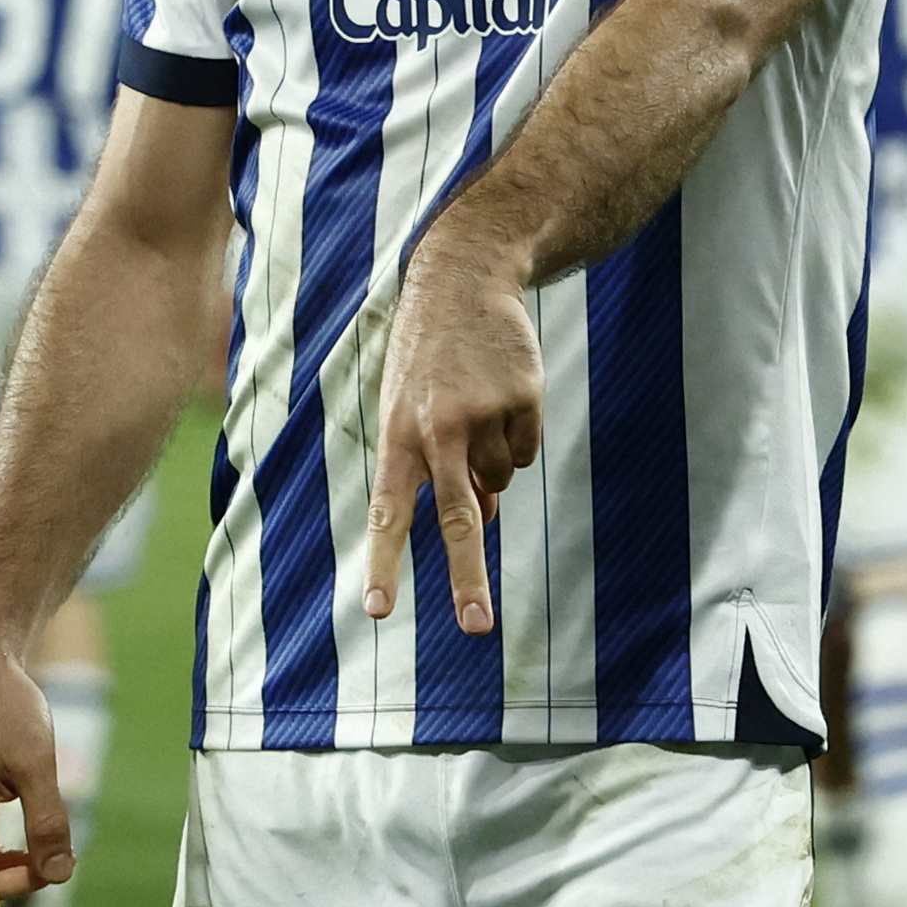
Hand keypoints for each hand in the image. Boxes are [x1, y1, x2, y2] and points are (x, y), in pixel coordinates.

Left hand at [359, 230, 541, 634]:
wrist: (463, 278)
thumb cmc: (428, 359)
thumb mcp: (411, 409)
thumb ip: (433, 469)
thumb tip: (482, 521)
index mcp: (397, 437)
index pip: (387, 514)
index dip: (385, 565)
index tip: (380, 612)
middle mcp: (437, 430)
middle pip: (456, 520)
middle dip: (467, 578)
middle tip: (476, 628)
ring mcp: (483, 414)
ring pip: (501, 481)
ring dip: (494, 462)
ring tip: (477, 408)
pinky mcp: (523, 399)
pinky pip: (527, 452)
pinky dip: (519, 436)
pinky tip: (502, 395)